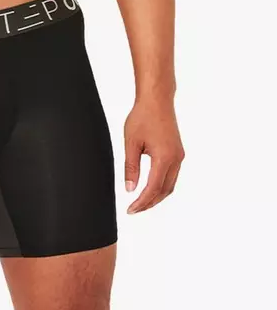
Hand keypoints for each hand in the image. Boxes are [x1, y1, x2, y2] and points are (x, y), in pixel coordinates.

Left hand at [124, 98, 184, 213]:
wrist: (157, 100)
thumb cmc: (143, 117)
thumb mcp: (131, 143)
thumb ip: (131, 168)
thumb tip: (130, 189)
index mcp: (164, 158)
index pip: (153, 188)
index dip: (142, 202)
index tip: (131, 210)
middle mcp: (176, 159)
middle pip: (165, 191)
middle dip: (150, 203)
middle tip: (134, 209)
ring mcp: (179, 155)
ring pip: (170, 184)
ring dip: (157, 195)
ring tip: (141, 201)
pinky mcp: (178, 151)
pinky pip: (172, 175)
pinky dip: (162, 185)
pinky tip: (150, 186)